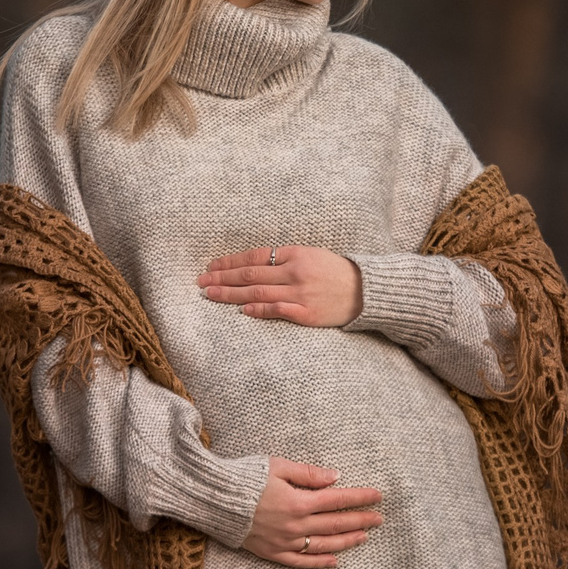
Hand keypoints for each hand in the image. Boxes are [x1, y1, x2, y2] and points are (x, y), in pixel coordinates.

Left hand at [199, 245, 362, 326]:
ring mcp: (301, 294)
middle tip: (201, 281)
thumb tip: (252, 265)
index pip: (255, 257)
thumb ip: (284, 259)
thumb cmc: (336, 272)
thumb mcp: (311, 255)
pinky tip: (241, 310)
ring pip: (258, 293)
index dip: (230, 262)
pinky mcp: (307, 313)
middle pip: (250, 275)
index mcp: (296, 254)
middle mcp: (296, 273)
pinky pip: (278, 310)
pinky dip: (258, 310)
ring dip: (231, 294)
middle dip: (222, 277)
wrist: (366, 291)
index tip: (211, 265)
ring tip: (210, 294)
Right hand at [241, 457, 382, 568]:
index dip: (360, 498)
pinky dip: (319, 562)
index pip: (337, 500)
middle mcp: (295, 525)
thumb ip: (309, 474)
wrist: (214, 500)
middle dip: (360, 520)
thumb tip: (336, 478)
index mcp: (298, 501)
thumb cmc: (245, 478)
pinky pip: (301, 561)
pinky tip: (335, 561)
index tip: (378, 497)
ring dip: (346, 541)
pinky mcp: (272, 552)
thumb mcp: (278, 466)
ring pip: (323, 544)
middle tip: (379, 519)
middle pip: (335, 524)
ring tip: (364, 537)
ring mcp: (284, 541)